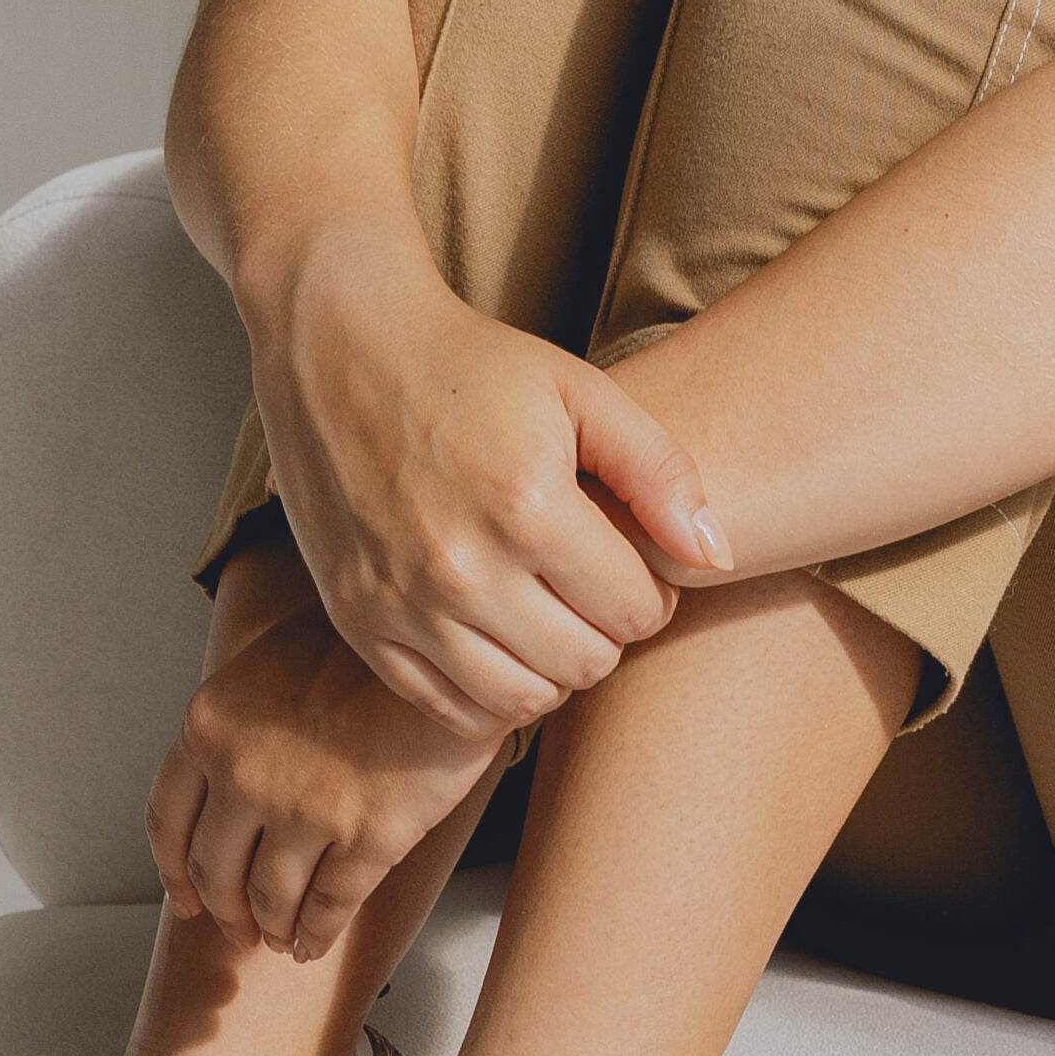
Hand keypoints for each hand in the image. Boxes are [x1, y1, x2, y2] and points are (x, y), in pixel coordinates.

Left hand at [146, 599, 501, 959]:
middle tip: (239, 932)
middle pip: (216, 870)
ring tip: (281, 941)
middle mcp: (244, 775)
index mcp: (210, 726)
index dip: (174, 871)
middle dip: (226, 912)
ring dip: (272, 928)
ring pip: (271, 897)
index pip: (168, 818)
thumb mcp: (271, 660)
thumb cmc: (365, 646)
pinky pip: (330, 906)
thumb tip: (226, 777)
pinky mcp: (368, 838)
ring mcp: (305, 811)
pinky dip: (317, 936)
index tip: (185, 901)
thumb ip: (238, 721)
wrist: (447, 644)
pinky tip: (315, 946)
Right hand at [244, 214, 730, 737]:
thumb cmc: (472, 366)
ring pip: (523, 700)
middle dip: (605, 633)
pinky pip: (449, 708)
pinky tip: (494, 640)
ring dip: (550, 668)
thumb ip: (660, 470)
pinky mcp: (360, 624)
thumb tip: (715, 556)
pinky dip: (485, 691)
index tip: (629, 563)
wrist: (339, 346)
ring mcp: (403, 604)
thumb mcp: (580, 392)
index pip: (635, 613)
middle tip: (590, 591)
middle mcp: (462, 569)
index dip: (650, 593)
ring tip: (546, 616)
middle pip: (586, 665)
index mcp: (527, 508)